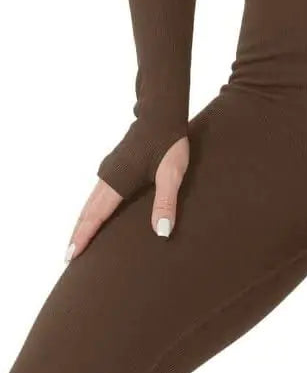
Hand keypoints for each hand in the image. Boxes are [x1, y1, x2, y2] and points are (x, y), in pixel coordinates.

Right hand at [65, 136, 189, 261]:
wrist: (160, 115)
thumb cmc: (168, 144)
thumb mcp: (172, 174)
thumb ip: (166, 203)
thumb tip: (161, 233)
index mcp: (118, 183)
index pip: (96, 216)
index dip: (84, 237)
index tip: (71, 256)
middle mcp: (107, 178)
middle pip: (87, 212)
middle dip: (77, 234)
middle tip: (68, 257)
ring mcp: (108, 171)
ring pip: (89, 203)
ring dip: (82, 222)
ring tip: (77, 240)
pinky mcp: (113, 167)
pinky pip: (96, 195)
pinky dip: (90, 210)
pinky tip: (94, 215)